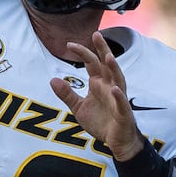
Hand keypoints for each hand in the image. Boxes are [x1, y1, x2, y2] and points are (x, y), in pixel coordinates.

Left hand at [50, 32, 140, 159]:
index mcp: (99, 84)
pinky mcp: (123, 113)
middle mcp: (109, 87)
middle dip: (102, 50)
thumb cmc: (100, 122)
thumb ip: (67, 94)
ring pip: (118, 79)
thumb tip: (52, 79)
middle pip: (106, 65)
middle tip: (97, 34)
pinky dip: (118, 96)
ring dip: (114, 68)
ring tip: (108, 57)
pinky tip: (114, 89)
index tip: (69, 44)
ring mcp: (118, 99)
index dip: (82, 53)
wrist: (115, 141)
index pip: (91, 63)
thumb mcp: (78, 108)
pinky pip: (121, 103)